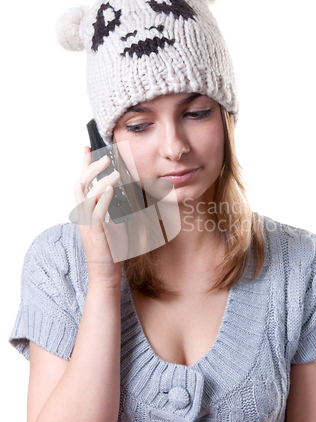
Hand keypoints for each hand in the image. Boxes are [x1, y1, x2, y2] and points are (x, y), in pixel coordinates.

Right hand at [74, 146, 127, 288]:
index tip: (87, 148)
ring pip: (87, 195)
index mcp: (87, 211)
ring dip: (100, 180)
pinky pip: (97, 211)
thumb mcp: (117, 224)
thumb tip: (130, 194)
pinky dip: (103, 198)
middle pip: (80, 184)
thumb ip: (118, 209)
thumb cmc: (112, 251)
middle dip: (90, 167)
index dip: (83, 165)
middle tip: (104, 156)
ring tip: (114, 171)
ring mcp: (87, 223)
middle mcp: (83, 215)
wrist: (106, 274)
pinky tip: (112, 188)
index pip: (82, 183)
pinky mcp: (95, 232)